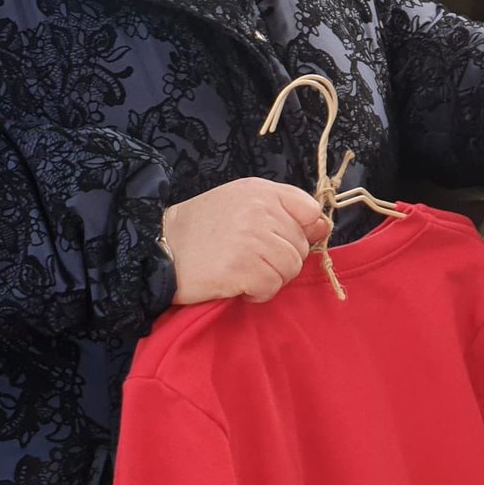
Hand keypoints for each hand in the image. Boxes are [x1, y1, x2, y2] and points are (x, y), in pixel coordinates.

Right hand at [161, 178, 332, 304]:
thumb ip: (284, 209)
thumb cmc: (204, 228)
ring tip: (244, 271)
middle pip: (301, 245)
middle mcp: (260, 210)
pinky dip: (257, 293)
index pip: (310, 210)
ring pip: (290, 268)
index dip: (304, 231)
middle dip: (281, 259)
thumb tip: (323, 227)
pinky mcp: (240, 268)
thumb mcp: (243, 203)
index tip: (284, 240)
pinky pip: (271, 288)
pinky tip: (238, 284)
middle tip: (252, 259)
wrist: (160, 247)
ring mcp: (251, 239)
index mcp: (262, 191)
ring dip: (271, 278)